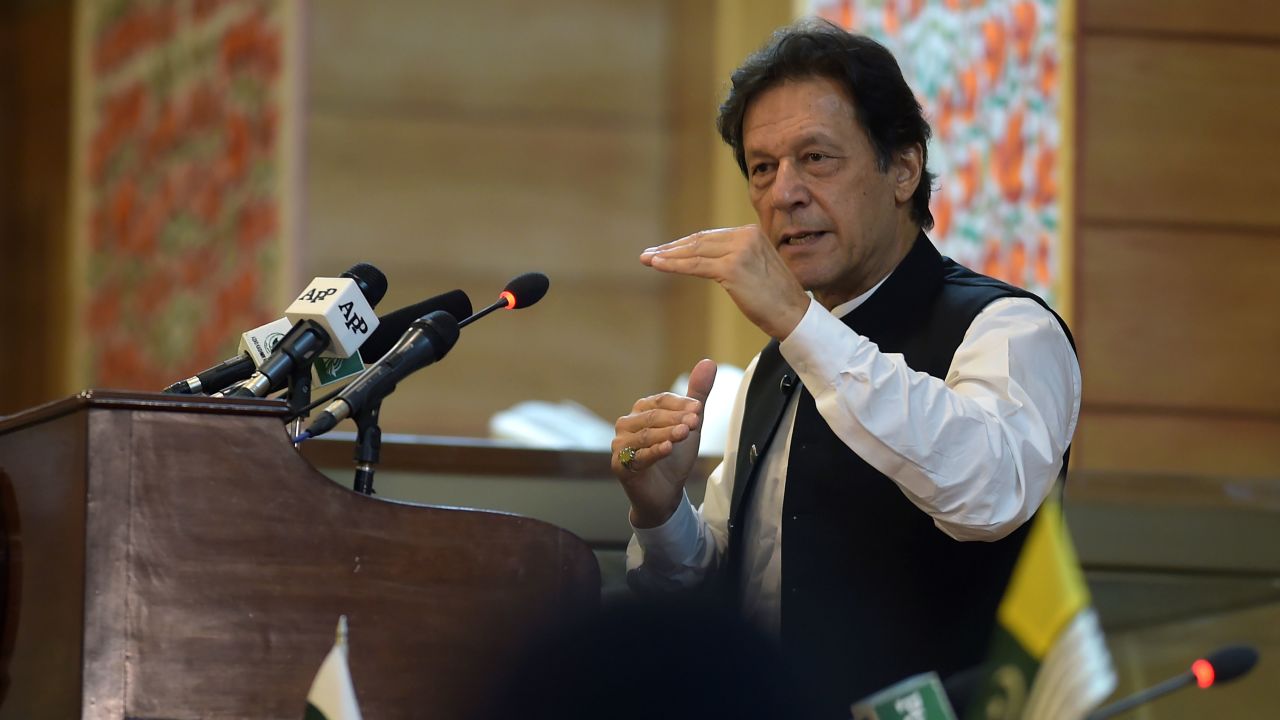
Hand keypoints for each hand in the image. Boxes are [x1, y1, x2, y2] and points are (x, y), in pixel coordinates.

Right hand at [611, 359, 716, 527]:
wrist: (666, 493)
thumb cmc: (675, 457)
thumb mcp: (690, 424)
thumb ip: (697, 395)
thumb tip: (709, 362)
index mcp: (641, 410)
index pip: (660, 400)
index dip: (680, 404)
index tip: (699, 410)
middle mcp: (627, 424)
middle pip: (653, 416)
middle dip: (676, 419)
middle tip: (696, 422)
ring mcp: (621, 444)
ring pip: (646, 435)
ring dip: (667, 433)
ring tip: (685, 433)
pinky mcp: (620, 465)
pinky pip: (638, 456)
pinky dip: (654, 451)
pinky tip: (668, 448)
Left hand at [640, 225, 809, 339]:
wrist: (794, 314)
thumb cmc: (776, 299)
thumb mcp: (756, 268)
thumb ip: (736, 258)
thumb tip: (708, 259)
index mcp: (751, 233)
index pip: (710, 236)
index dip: (685, 243)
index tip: (665, 250)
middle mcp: (745, 236)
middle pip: (699, 240)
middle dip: (671, 248)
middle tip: (649, 254)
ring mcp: (739, 250)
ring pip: (694, 251)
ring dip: (667, 256)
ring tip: (648, 259)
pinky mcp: (732, 268)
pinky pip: (696, 265)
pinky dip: (674, 265)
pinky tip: (658, 265)